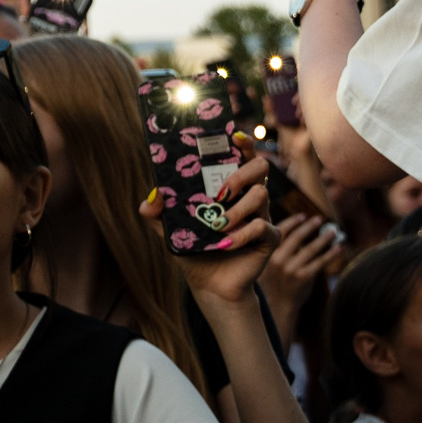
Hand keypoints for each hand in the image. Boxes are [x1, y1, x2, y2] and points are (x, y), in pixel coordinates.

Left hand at [140, 135, 276, 303]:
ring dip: (237, 209)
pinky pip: (263, 228)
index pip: (241, 158)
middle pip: (260, 168)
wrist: (210, 285)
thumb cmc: (194, 250)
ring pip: (262, 195)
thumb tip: (152, 197)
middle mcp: (248, 198)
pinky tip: (227, 244)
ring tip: (217, 225)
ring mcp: (262, 217)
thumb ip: (157, 213)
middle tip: (221, 192)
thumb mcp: (170, 230)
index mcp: (229, 189)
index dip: (243, 145)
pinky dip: (243, 235)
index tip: (235, 137)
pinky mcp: (269, 239)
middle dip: (241, 174)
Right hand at [256, 211, 343, 323]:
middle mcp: (278, 259)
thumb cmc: (275, 282)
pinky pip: (320, 263)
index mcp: (267, 253)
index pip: (280, 231)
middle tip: (320, 219)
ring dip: (324, 238)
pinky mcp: (303, 278)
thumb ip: (280, 249)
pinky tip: (338, 249)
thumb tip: (300, 231)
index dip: (293, 222)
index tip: (303, 216)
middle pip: (297, 237)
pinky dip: (330, 254)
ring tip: (333, 232)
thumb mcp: (269, 264)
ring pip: (311, 249)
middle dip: (309, 226)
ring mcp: (290, 268)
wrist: (277, 306)